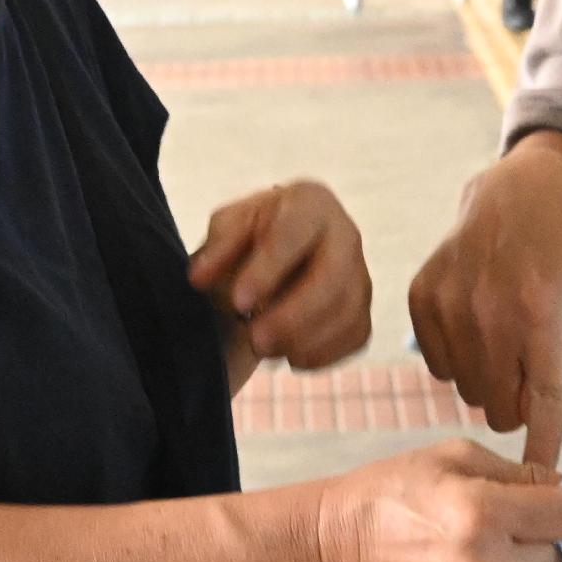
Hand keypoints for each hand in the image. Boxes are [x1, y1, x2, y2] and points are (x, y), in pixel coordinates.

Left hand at [191, 181, 371, 369]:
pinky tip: (291, 357)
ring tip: (265, 351)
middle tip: (255, 339)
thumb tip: (198, 276)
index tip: (238, 302)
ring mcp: (359, 274)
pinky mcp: (363, 309)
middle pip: (333, 278)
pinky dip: (323, 354)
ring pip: (347, 312)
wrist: (277, 259)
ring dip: (305, 340)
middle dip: (294, 316)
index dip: (267, 270)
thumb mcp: (226, 231)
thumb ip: (215, 249)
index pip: (294, 234)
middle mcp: (345, 235)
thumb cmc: (250, 238)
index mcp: (310, 203)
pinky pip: (355, 337)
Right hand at [410, 142, 561, 467]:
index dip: (541, 448)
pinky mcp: (421, 295)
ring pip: (465, 391)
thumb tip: (535, 431)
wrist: (526, 191)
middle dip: (516, 407)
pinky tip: (476, 328)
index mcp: (539, 314)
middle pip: (497, 409)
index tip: (540, 481)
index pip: (539, 403)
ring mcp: (449, 301)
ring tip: (506, 343)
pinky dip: (458, 360)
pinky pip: (437, 366)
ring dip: (488, 382)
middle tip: (530, 379)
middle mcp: (488, 310)